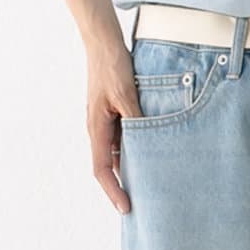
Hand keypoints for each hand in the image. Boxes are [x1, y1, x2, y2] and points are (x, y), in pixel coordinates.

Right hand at [90, 37, 142, 213]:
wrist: (103, 42)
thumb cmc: (112, 65)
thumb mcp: (126, 95)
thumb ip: (136, 121)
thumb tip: (147, 144)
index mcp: (96, 128)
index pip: (102, 169)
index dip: (114, 191)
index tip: (126, 208)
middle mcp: (98, 129)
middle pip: (110, 167)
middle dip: (123, 186)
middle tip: (143, 204)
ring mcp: (105, 122)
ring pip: (118, 153)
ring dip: (131, 168)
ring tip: (151, 184)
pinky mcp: (113, 113)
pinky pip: (124, 138)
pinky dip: (136, 150)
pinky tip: (152, 154)